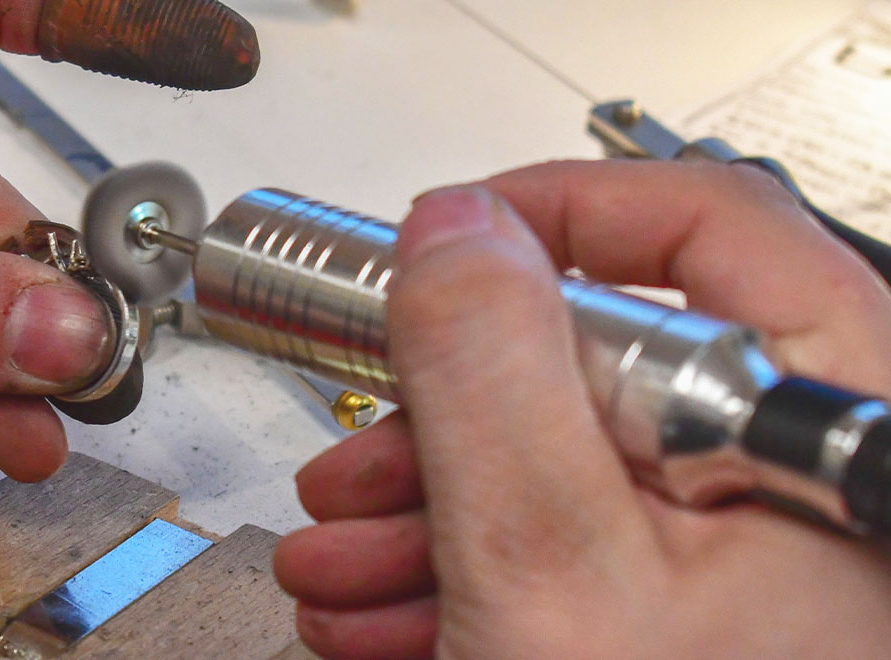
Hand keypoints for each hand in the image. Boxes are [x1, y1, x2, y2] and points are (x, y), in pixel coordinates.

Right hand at [273, 160, 890, 657]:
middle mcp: (805, 472)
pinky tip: (390, 612)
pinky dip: (475, 575)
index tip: (443, 240)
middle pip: (602, 369)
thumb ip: (490, 375)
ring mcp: (758, 555)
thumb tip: (452, 233)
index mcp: (831, 417)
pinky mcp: (703, 616)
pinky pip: (580, 556)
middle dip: (442, 419)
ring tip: (339, 562)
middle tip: (356, 450)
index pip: (698, 230)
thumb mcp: (549, 566)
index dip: (551, 212)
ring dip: (431, 512)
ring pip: (571, 474)